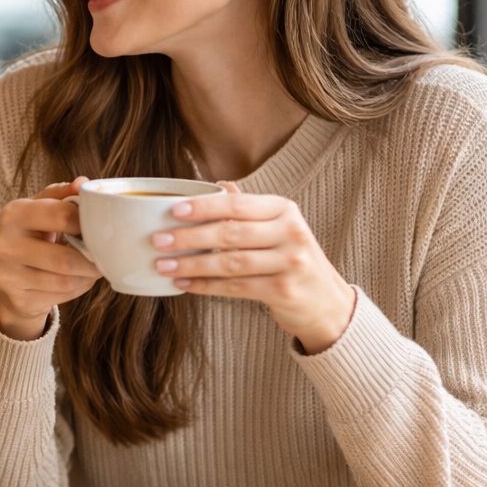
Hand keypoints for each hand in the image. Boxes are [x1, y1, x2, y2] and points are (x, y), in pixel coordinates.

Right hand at [0, 177, 103, 340]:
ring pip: (64, 281)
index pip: (61, 216)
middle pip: (64, 259)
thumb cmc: (33, 234)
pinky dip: (77, 289)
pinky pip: (59, 296)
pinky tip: (79, 280)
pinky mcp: (17, 298)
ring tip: (93, 269)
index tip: (102, 228)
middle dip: (92, 261)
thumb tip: (82, 182)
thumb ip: (62, 194)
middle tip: (106, 257)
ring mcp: (7, 274)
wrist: (8, 275)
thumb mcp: (42, 207)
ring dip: (87, 277)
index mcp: (14, 213)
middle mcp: (4, 243)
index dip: (88, 224)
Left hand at [150, 182, 355, 353]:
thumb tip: (217, 184)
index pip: (237, 204)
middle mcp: (290, 233)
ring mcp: (290, 263)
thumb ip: (249, 208)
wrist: (327, 301)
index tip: (173, 210)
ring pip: (230, 263)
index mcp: (284, 210)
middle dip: (189, 237)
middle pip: (230, 233)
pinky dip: (205, 286)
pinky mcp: (283, 291)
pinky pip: (235, 288)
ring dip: (192, 264)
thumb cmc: (292, 258)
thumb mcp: (278, 226)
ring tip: (163, 264)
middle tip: (158, 240)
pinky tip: (183, 283)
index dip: (203, 206)